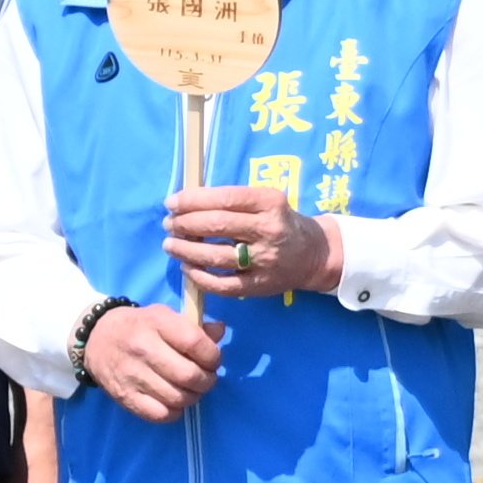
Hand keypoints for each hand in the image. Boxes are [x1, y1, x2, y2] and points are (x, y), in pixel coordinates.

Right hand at [83, 300, 224, 422]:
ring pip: (177, 397)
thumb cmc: (140, 326)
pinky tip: (175, 402)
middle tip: (206, 379)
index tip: (213, 360)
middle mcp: (143, 349)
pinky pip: (159, 414)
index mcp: (156, 323)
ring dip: (193, 397)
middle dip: (207, 380)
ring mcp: (132, 375)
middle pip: (188, 374)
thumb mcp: (165, 317)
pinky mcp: (124, 396)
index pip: (195, 343)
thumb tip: (220, 331)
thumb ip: (194, 326)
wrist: (96, 338)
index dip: (213, 356)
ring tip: (192, 390)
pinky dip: (174, 412)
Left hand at [163, 180, 338, 302]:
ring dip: (186, 250)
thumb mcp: (265, 202)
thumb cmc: (279, 222)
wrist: (313, 254)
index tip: (172, 202)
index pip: (225, 198)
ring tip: (171, 245)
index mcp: (270, 202)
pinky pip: (222, 284)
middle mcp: (269, 230)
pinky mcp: (260, 285)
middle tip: (169, 224)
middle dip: (185, 223)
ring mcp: (265, 260)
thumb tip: (185, 203)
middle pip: (217, 225)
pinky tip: (188, 268)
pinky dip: (199, 277)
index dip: (193, 200)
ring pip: (216, 255)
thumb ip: (232, 201)